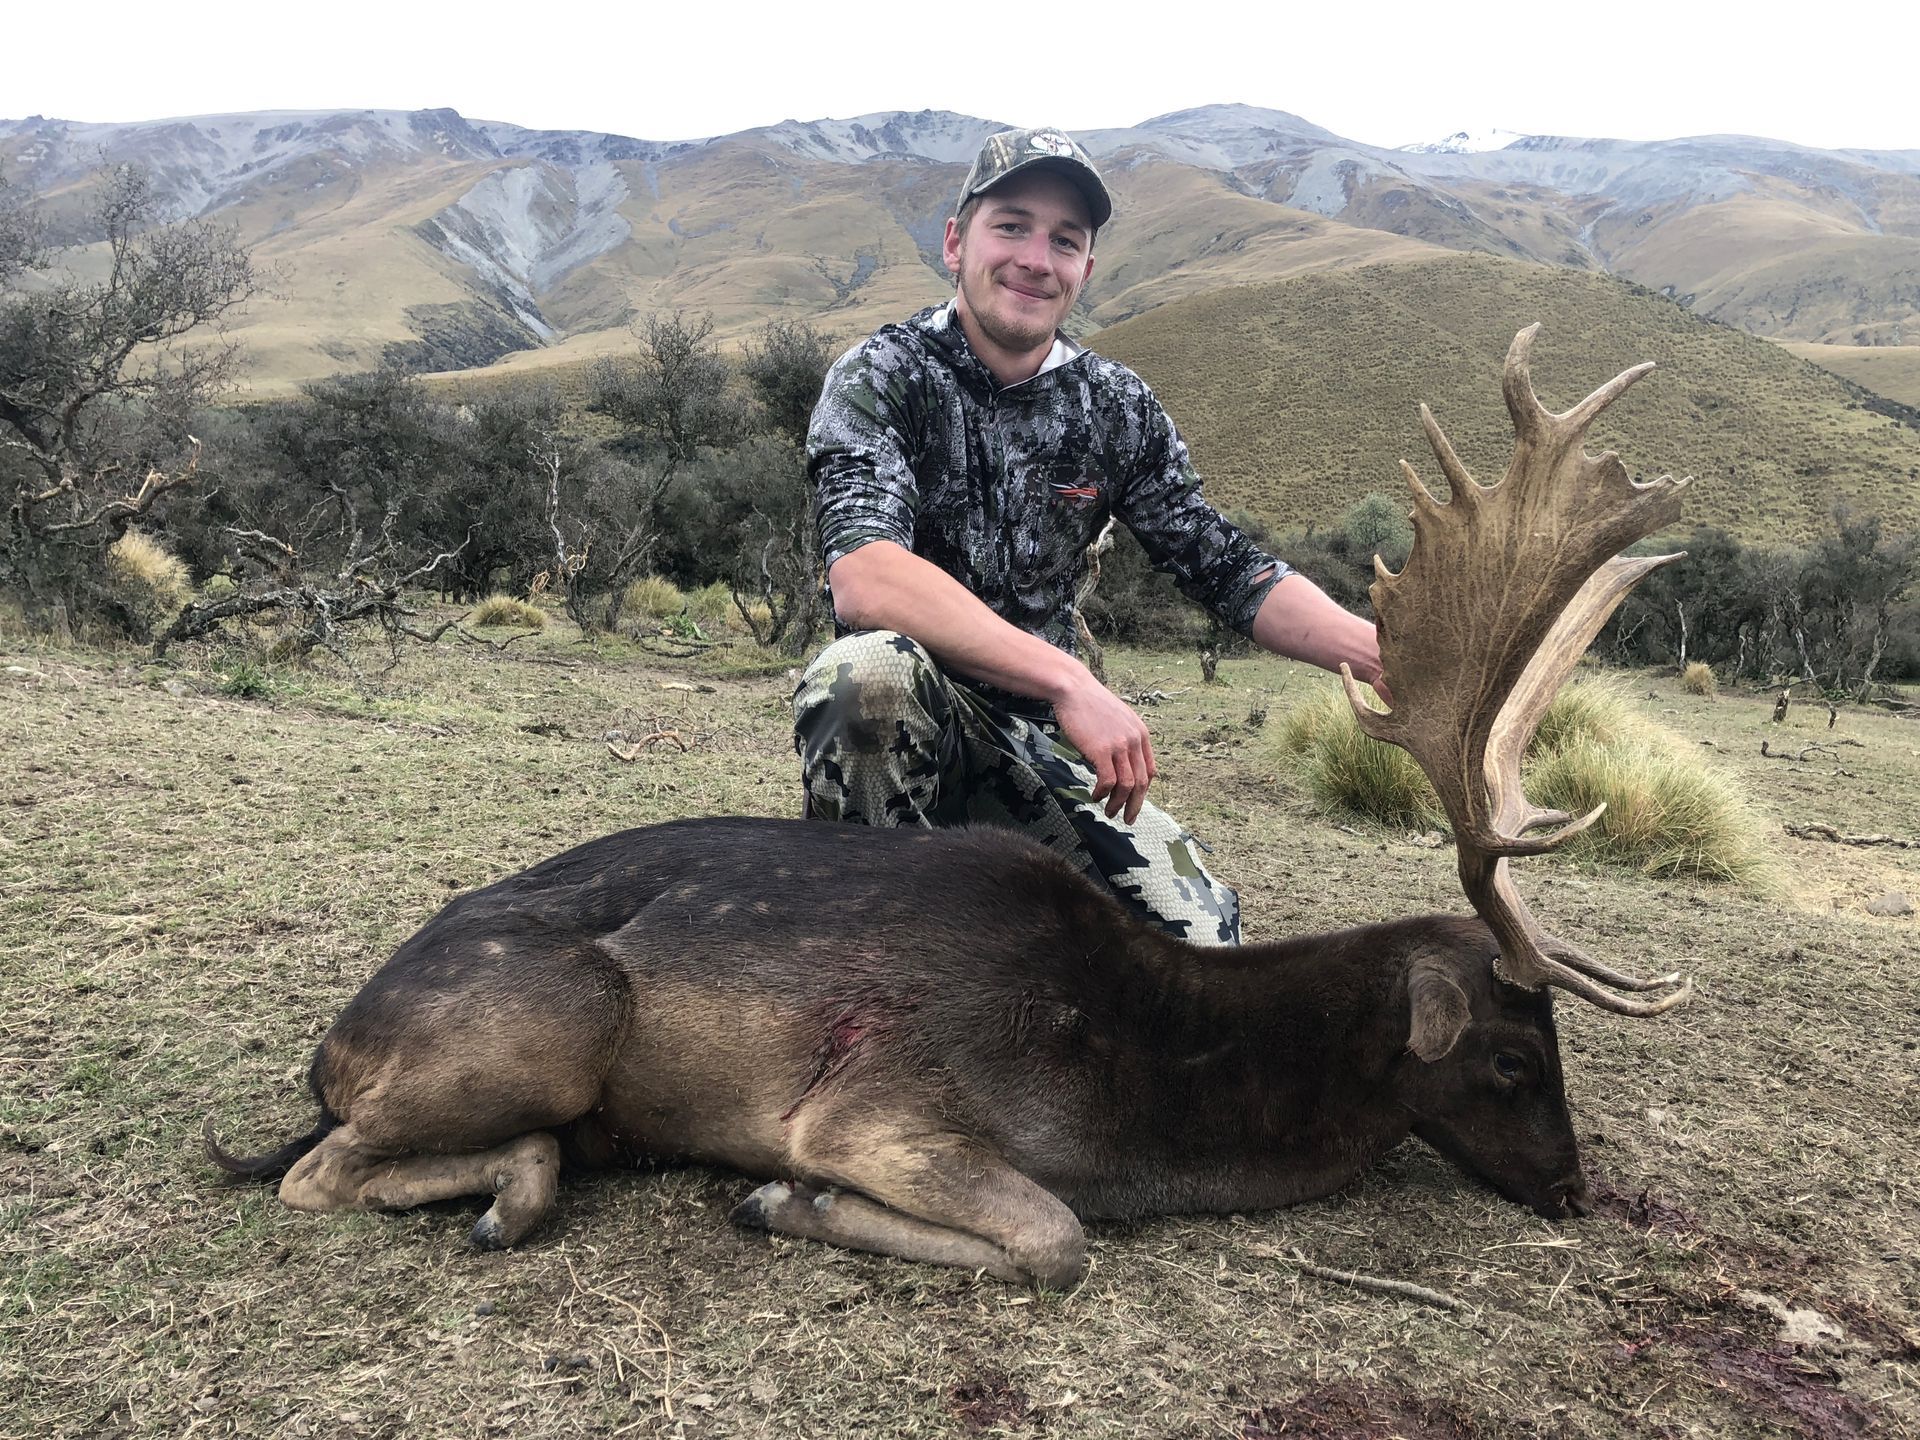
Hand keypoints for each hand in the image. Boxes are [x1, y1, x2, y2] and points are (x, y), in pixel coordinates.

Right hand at [1052, 668, 1156, 823]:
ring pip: (1126, 785)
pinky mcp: (1101, 750)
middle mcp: (1134, 741)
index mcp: (1140, 734)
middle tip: (1127, 818)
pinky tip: (1095, 796)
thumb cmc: (1090, 703)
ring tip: (1109, 811)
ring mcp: (1119, 746)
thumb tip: (1120, 762)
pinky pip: (1107, 781)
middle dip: (1135, 805)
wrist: (1073, 689)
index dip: (1143, 791)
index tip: (1135, 802)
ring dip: (1118, 803)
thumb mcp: (1117, 718)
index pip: (1150, 770)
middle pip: (1141, 782)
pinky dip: (1102, 793)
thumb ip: (1123, 738)